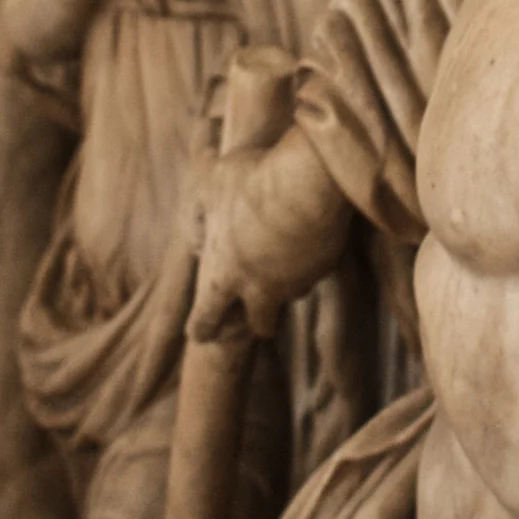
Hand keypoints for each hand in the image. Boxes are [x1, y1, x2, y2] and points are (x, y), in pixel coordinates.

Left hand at [189, 148, 313, 342]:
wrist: (308, 182)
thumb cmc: (253, 183)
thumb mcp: (212, 186)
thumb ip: (199, 209)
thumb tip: (194, 229)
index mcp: (225, 275)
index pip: (207, 319)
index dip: (202, 329)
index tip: (201, 335)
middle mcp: (260, 288)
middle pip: (261, 325)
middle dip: (259, 321)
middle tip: (257, 311)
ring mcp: (296, 281)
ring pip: (292, 295)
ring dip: (287, 284)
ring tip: (285, 258)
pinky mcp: (324, 267)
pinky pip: (315, 270)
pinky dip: (310, 260)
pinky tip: (308, 235)